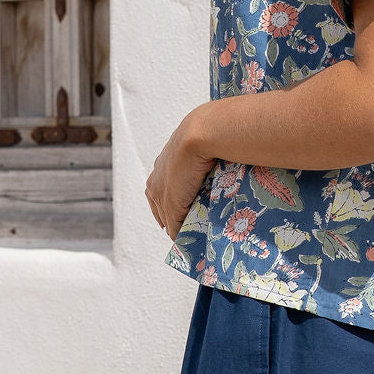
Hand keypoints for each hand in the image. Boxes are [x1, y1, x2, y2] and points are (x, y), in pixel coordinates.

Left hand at [145, 110, 216, 241]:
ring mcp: (161, 194)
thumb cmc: (209, 133)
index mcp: (162, 165)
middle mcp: (156, 180)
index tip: (184, 213)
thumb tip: (217, 166)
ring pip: (167, 219)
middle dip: (172, 219)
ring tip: (193, 238)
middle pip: (160, 208)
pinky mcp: (170, 205)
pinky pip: (174, 227)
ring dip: (179, 228)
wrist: (202, 133)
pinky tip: (194, 240)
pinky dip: (183, 235)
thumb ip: (202, 160)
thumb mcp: (200, 148)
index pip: (161, 191)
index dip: (171, 204)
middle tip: (188, 229)